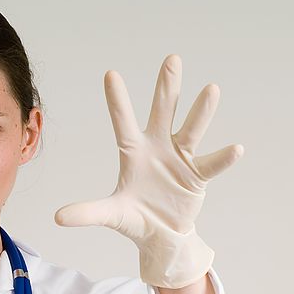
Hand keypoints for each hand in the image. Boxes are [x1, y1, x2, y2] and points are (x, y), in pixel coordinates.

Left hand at [54, 54, 241, 287]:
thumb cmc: (134, 217)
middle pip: (163, 112)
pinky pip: (211, 164)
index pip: (123, 122)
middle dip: (167, 87)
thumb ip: (87, 212)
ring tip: (211, 89)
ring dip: (201, 111)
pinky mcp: (197, 175)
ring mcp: (180, 158)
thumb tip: (57, 218)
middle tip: (172, 58)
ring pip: (191, 129)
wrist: (161, 235)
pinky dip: (223, 158)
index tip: (110, 74)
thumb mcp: (110, 214)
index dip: (117, 100)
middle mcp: (158, 147)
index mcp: (134, 152)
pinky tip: (236, 149)